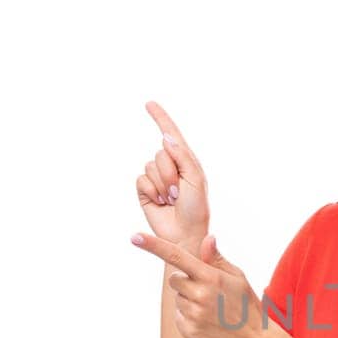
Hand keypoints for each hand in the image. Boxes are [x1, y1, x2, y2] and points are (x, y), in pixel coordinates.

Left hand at [129, 230, 273, 337]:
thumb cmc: (247, 305)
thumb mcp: (237, 278)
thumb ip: (217, 259)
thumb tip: (207, 238)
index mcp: (211, 277)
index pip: (176, 256)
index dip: (153, 245)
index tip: (134, 236)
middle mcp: (199, 295)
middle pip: (174, 278)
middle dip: (186, 281)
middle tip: (209, 291)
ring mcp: (192, 315)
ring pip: (177, 298)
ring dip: (189, 299)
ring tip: (212, 309)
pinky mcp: (187, 330)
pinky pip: (179, 315)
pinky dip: (189, 316)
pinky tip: (208, 321)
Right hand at [135, 100, 210, 246]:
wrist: (184, 233)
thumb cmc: (196, 209)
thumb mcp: (196, 180)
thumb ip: (183, 157)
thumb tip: (167, 137)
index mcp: (185, 161)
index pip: (171, 134)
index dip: (160, 118)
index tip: (149, 103)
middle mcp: (170, 166)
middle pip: (161, 152)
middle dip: (170, 172)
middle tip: (179, 192)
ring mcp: (156, 178)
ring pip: (150, 166)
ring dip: (162, 184)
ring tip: (172, 199)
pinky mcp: (144, 190)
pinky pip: (141, 179)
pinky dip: (152, 191)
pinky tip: (161, 202)